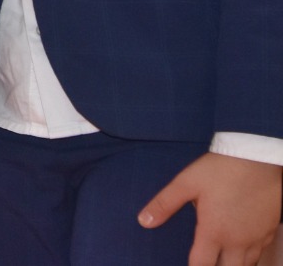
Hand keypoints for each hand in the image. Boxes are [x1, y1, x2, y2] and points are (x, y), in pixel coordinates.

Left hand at [139, 151, 280, 265]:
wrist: (259, 158)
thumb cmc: (222, 169)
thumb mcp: (186, 183)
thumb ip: (164, 204)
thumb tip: (144, 221)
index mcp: (214, 232)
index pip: (202, 264)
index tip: (190, 265)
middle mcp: (238, 241)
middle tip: (207, 261)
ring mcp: (258, 237)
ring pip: (247, 264)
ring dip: (234, 264)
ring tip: (223, 259)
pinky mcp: (271, 230)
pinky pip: (261, 252)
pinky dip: (250, 255)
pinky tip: (243, 247)